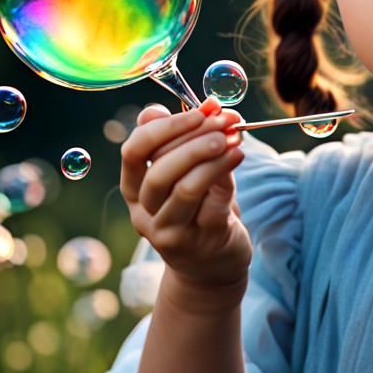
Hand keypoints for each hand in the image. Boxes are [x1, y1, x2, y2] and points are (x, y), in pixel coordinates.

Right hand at [120, 96, 250, 291]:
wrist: (212, 265)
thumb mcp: (186, 174)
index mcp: (134, 189)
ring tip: (233, 139)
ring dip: (210, 157)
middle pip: (159, 170)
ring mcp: (170, 232)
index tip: (201, 109)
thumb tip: (170, 106)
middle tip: (223, 121)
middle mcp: (145, 212)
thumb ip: (179, 142)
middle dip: (193, 139)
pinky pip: (212, 206)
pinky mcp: (201, 243)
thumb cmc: (199, 209)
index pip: (134, 152)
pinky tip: (238, 157)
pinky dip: (226, 176)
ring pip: (184, 189)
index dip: (165, 126)